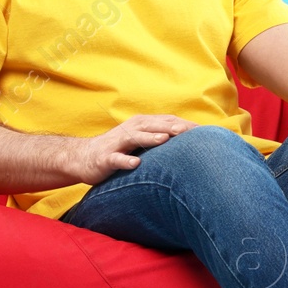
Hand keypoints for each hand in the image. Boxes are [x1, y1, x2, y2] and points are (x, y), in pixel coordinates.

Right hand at [65, 114, 197, 183]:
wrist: (82, 157)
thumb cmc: (119, 150)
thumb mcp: (141, 141)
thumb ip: (161, 138)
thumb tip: (190, 142)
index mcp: (142, 125)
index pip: (167, 122)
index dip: (185, 126)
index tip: (205, 132)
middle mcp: (131, 130)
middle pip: (154, 126)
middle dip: (172, 127)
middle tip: (191, 131)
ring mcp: (117, 143)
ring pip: (135, 138)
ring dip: (150, 137)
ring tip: (165, 139)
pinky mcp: (105, 158)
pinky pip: (116, 159)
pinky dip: (125, 161)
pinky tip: (135, 164)